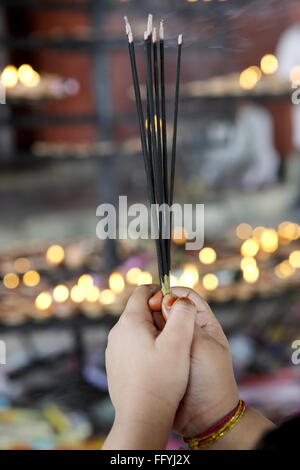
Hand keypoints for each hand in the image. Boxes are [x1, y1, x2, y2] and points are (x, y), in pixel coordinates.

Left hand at [103, 284, 196, 448]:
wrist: (141, 417)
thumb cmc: (161, 380)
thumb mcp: (179, 342)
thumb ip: (182, 313)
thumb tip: (181, 298)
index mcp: (129, 321)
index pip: (142, 291)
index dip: (160, 292)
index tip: (175, 306)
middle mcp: (116, 333)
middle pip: (139, 310)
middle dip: (159, 316)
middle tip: (177, 333)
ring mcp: (113, 350)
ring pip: (136, 329)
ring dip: (153, 333)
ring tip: (169, 352)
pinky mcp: (115, 365)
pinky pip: (131, 347)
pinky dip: (145, 349)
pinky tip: (157, 366)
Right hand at [149, 287, 238, 437]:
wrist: (204, 418)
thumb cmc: (211, 381)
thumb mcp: (202, 347)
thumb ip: (186, 323)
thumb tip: (167, 300)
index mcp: (203, 324)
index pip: (187, 298)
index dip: (171, 293)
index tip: (156, 297)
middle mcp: (188, 331)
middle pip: (168, 308)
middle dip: (155, 306)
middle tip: (142, 311)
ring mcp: (174, 345)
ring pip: (157, 325)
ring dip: (148, 323)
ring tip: (137, 326)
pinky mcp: (162, 359)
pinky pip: (151, 342)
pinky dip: (144, 338)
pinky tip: (136, 339)